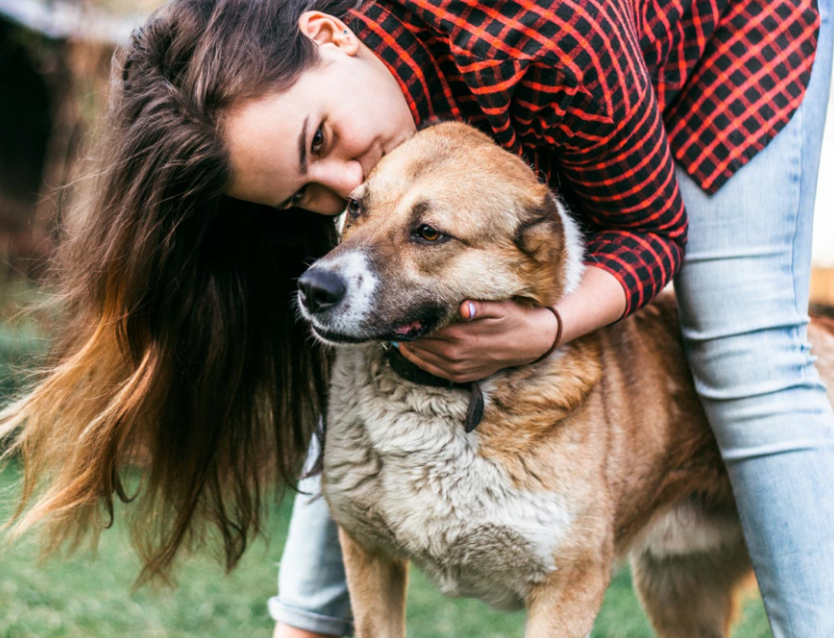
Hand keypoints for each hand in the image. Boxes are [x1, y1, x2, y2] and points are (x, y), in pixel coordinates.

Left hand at [397, 300, 558, 382]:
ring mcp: (458, 367)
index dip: (409, 321)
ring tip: (394, 334)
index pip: (425, 328)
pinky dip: (418, 360)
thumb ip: (478, 307)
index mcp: (461, 335)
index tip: (395, 311)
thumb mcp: (499, 307)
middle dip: (405, 333)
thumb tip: (463, 307)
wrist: (530, 342)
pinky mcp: (462, 375)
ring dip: (407, 346)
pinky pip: (432, 370)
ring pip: (422, 357)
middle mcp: (456, 354)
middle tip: (388, 321)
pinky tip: (409, 350)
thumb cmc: (513, 318)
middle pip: (420, 343)